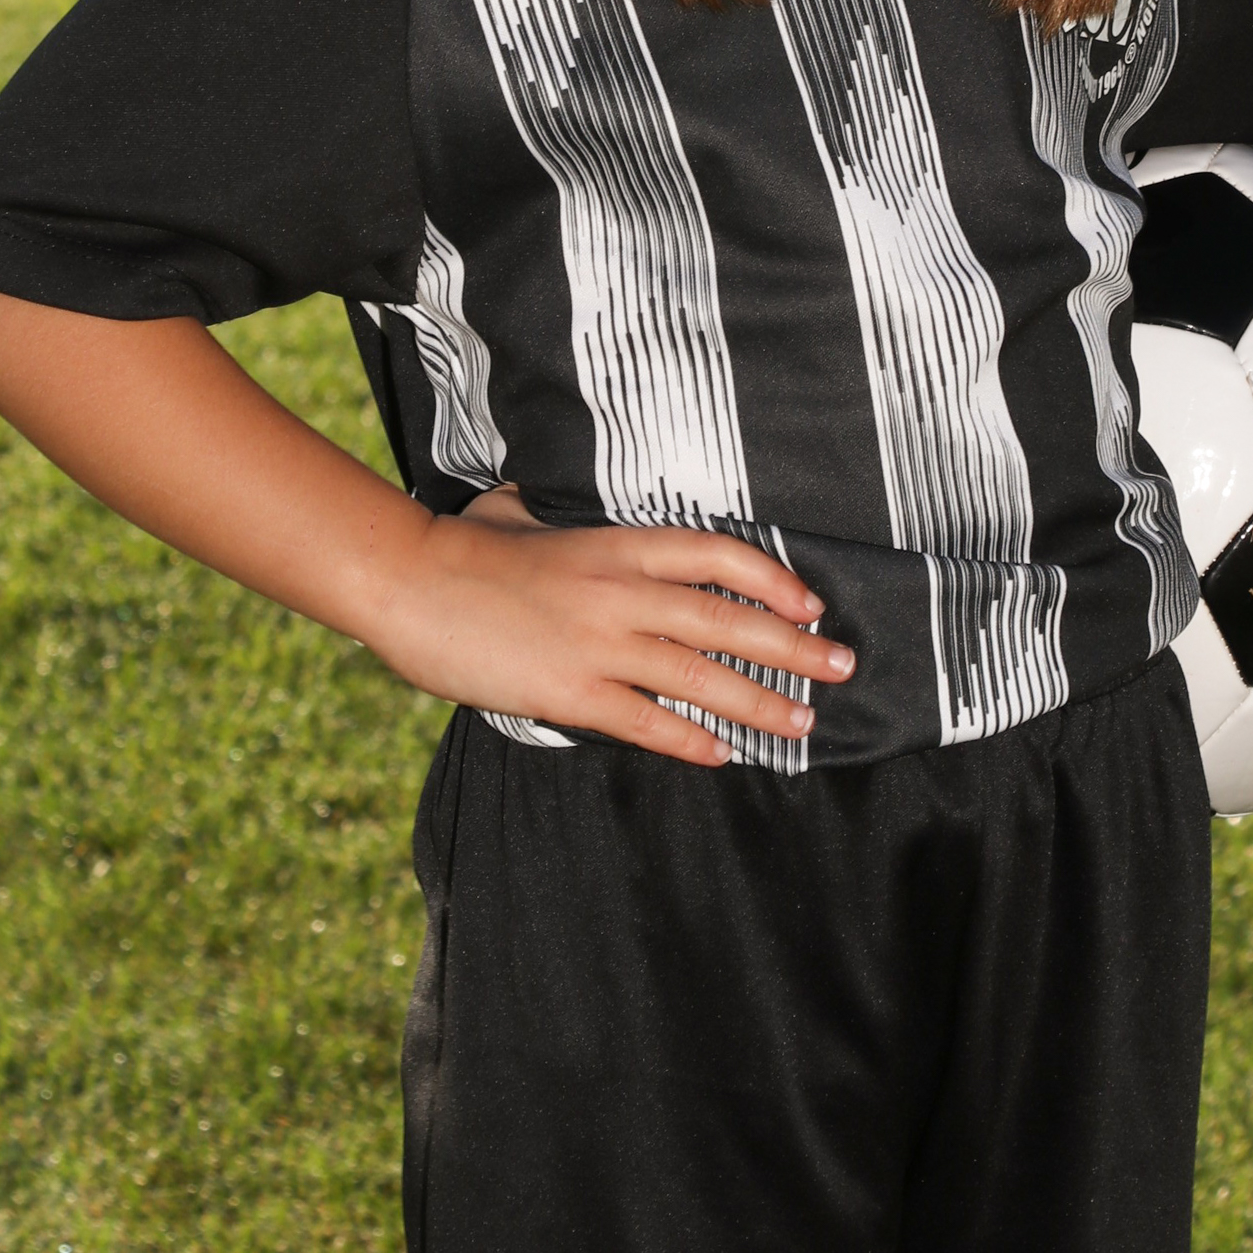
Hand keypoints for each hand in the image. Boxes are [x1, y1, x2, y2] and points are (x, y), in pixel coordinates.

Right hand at [364, 484, 854, 766]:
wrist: (409, 582)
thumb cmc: (463, 542)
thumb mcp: (524, 508)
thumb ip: (562, 511)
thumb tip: (564, 498)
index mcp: (615, 544)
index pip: (717, 555)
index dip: (772, 579)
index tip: (810, 602)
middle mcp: (620, 592)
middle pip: (726, 620)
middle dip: (793, 647)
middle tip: (842, 666)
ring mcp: (598, 644)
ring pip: (700, 676)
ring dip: (760, 702)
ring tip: (804, 722)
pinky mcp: (569, 691)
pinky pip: (646, 719)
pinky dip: (690, 739)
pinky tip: (722, 754)